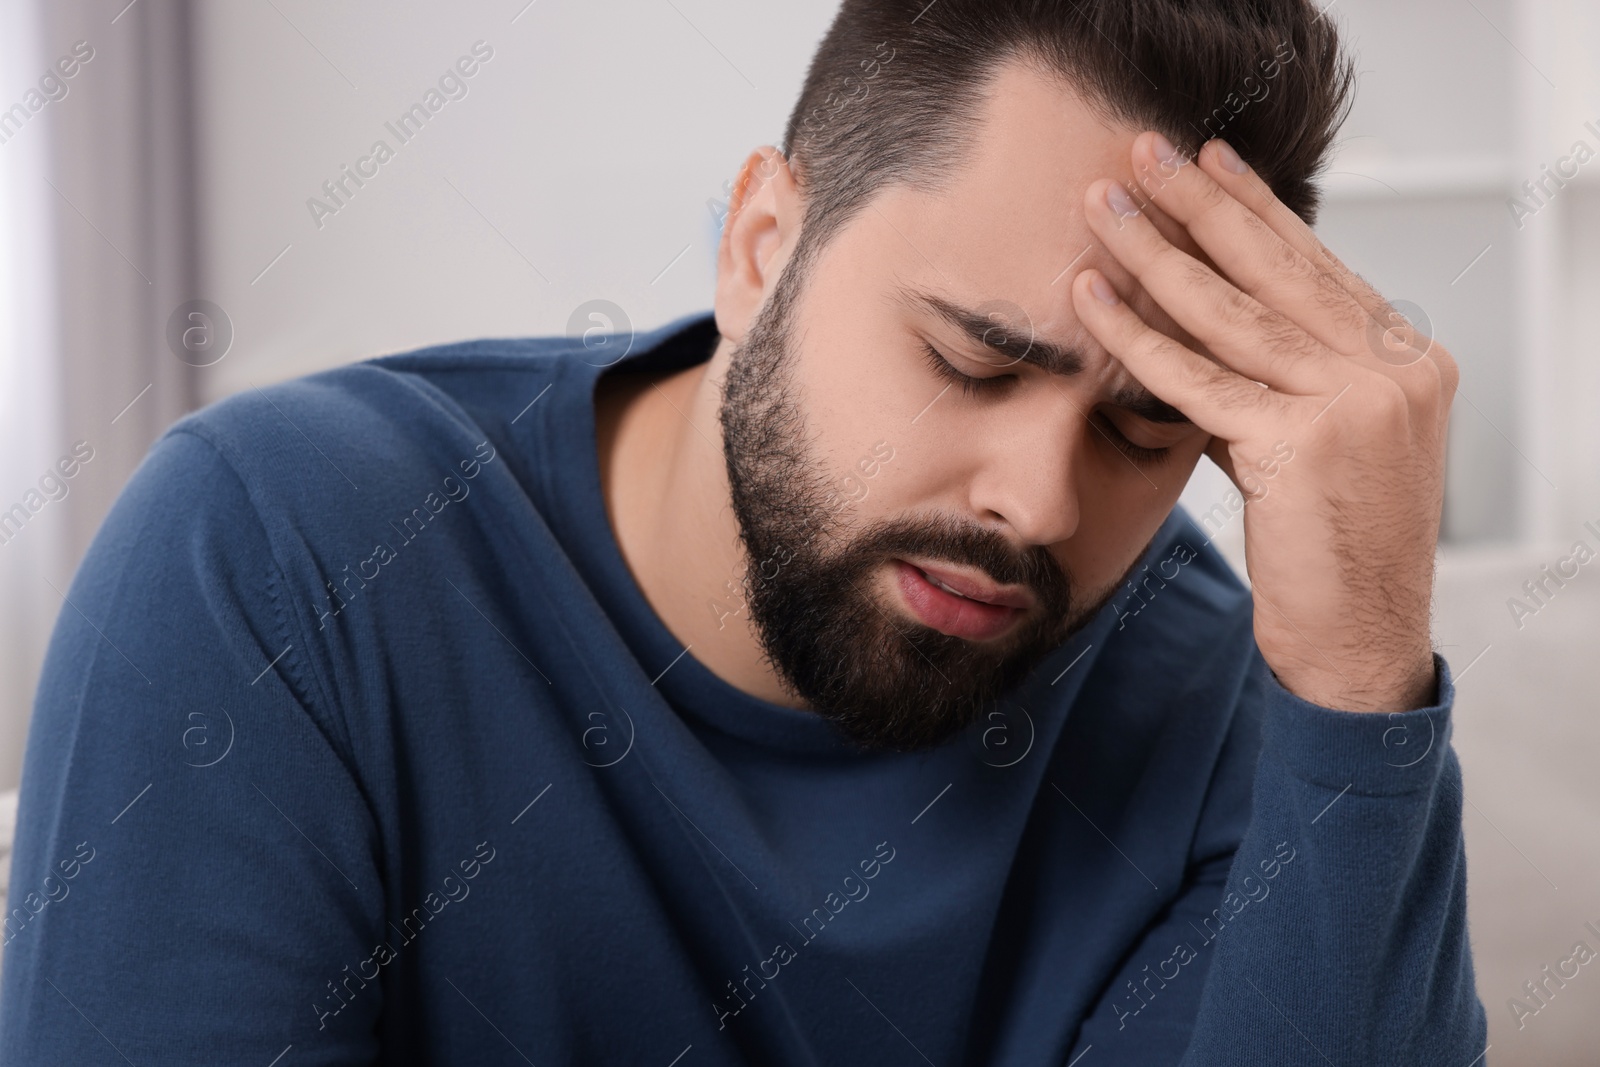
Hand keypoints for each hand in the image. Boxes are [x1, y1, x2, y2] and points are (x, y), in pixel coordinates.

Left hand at [1071, 132, 1452, 712]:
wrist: (1360, 643)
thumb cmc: (1329, 554)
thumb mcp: (1310, 449)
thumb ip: (1269, 385)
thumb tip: (1192, 336)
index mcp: (1409, 361)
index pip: (1316, 266)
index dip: (1255, 210)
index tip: (1208, 161)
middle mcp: (1394, 370)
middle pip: (1275, 268)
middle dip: (1200, 204)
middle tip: (1143, 152)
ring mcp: (1358, 401)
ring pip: (1231, 311)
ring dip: (1155, 251)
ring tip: (1101, 203)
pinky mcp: (1306, 441)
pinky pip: (1198, 377)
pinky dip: (1134, 335)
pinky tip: (1088, 297)